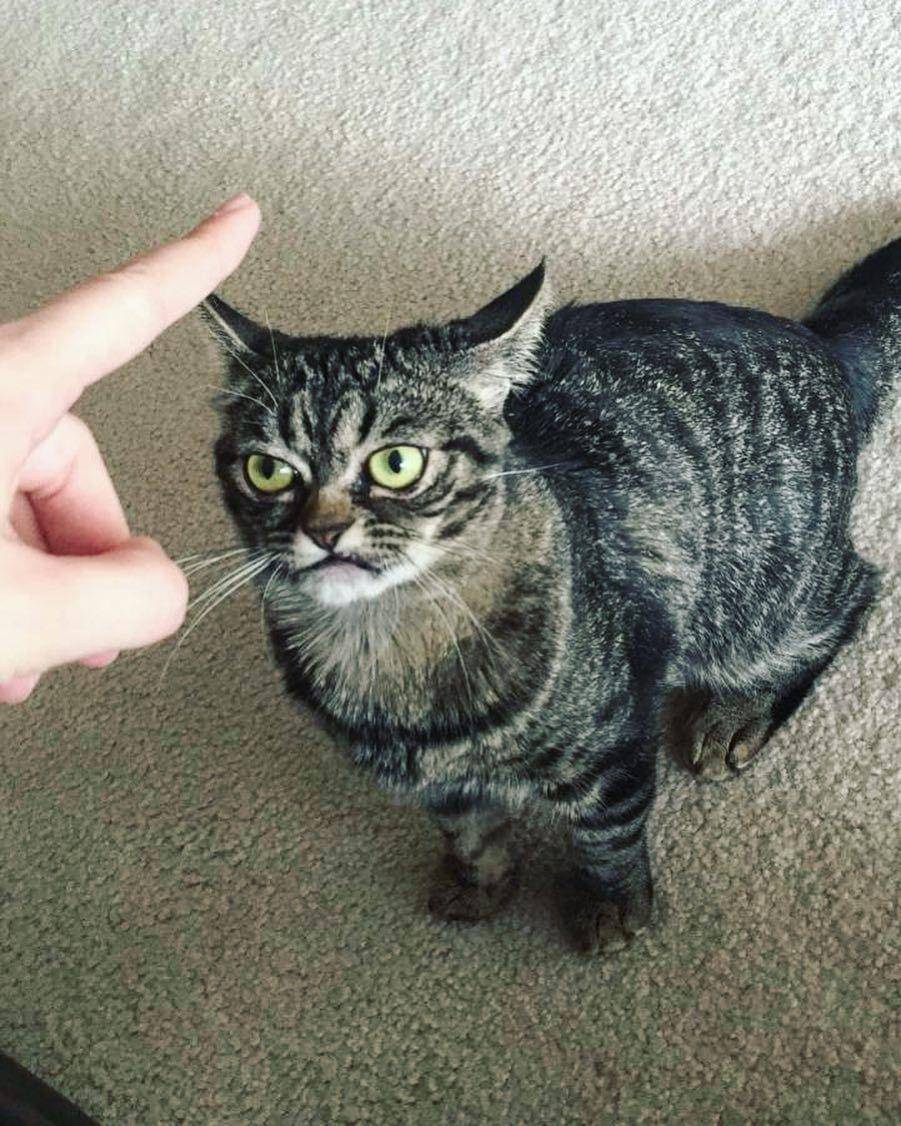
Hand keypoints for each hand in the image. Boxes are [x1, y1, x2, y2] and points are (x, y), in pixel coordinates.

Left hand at [0, 193, 260, 702]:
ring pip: (15, 503)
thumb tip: (158, 585)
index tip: (238, 222)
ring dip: (34, 590)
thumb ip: (131, 598)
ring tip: (17, 666)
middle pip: (70, 459)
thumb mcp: (14, 611)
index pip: (125, 311)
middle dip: (83, 557)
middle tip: (79, 639)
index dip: (194, 266)